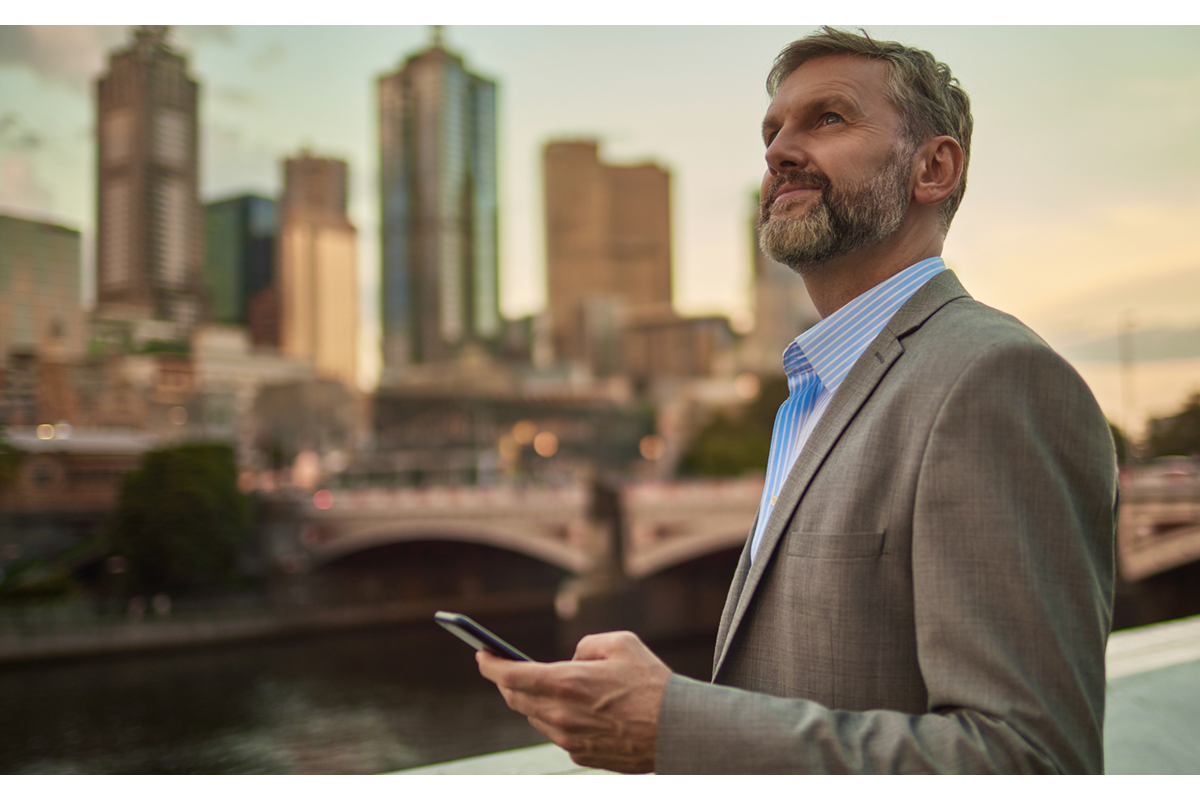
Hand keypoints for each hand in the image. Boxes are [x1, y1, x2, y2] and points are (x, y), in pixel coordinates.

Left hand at [476, 630, 670, 772]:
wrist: (676, 731)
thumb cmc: (652, 684)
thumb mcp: (621, 643)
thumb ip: (585, 646)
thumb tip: (570, 660)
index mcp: (567, 682)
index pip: (510, 676)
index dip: (490, 664)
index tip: (481, 655)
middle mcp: (561, 714)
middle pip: (515, 699)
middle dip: (506, 682)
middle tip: (503, 668)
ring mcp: (569, 739)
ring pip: (535, 718)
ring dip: (532, 701)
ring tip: (540, 686)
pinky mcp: (580, 755)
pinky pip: (556, 734)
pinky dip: (555, 718)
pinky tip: (570, 709)